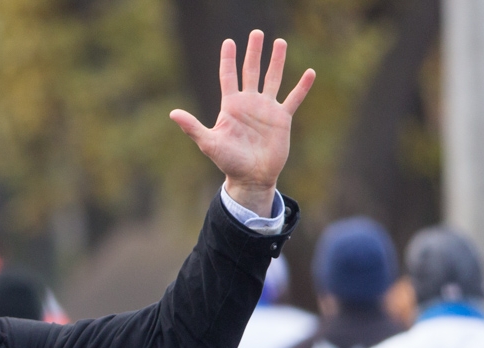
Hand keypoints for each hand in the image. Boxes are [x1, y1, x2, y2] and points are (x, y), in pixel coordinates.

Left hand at [171, 31, 314, 216]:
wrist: (251, 178)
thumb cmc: (228, 162)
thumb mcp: (209, 143)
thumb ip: (193, 127)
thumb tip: (172, 114)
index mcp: (231, 106)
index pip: (228, 76)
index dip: (228, 59)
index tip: (229, 42)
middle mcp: (249, 103)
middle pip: (251, 71)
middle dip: (253, 52)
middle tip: (256, 33)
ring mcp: (266, 109)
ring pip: (272, 79)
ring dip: (276, 61)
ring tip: (280, 42)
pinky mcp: (281, 119)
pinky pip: (293, 99)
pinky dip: (302, 87)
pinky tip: (310, 72)